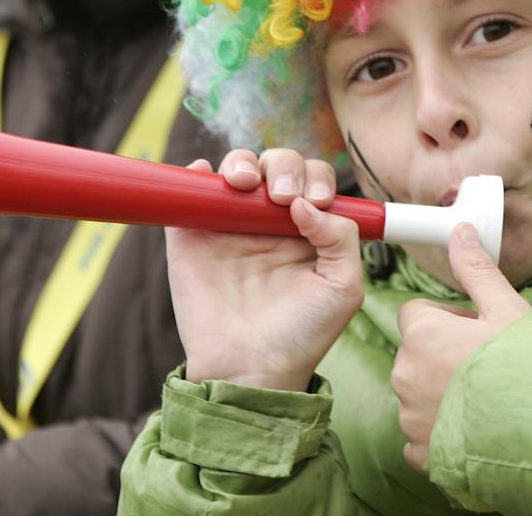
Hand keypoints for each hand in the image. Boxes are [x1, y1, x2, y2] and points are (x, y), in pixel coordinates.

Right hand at [168, 150, 359, 391]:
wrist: (248, 369)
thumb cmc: (301, 334)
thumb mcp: (342, 288)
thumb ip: (341, 239)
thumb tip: (305, 204)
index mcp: (305, 229)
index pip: (312, 180)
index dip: (315, 178)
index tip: (317, 200)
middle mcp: (266, 221)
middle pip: (275, 165)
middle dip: (283, 166)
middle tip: (282, 195)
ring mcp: (226, 225)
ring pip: (234, 169)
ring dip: (241, 162)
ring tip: (246, 183)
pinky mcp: (191, 235)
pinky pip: (190, 191)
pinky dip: (194, 172)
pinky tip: (205, 172)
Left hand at [392, 222, 531, 471]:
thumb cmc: (529, 366)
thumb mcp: (506, 309)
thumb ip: (475, 271)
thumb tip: (460, 231)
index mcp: (422, 333)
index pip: (415, 314)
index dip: (446, 319)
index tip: (477, 331)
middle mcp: (406, 373)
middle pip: (416, 353)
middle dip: (443, 355)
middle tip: (486, 365)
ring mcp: (410, 416)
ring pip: (418, 394)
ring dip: (441, 394)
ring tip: (486, 399)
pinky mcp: (421, 451)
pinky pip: (421, 435)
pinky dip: (441, 432)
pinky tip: (475, 428)